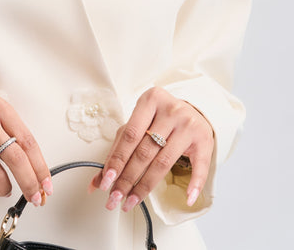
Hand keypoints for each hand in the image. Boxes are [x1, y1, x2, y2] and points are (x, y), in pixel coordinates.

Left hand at [89, 87, 213, 210]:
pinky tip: (186, 198)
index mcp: (150, 100)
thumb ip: (118, 149)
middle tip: (115, 198)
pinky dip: (194, 185)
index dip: (116, 161)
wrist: (193, 111)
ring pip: (163, 162)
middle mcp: (170, 110)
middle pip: (144, 151)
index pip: (129, 135)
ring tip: (132, 201)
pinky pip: (199, 167)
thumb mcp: (138, 126)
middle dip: (127, 179)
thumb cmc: (160, 120)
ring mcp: (189, 125)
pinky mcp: (204, 140)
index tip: (106, 182)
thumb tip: (97, 181)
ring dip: (145, 187)